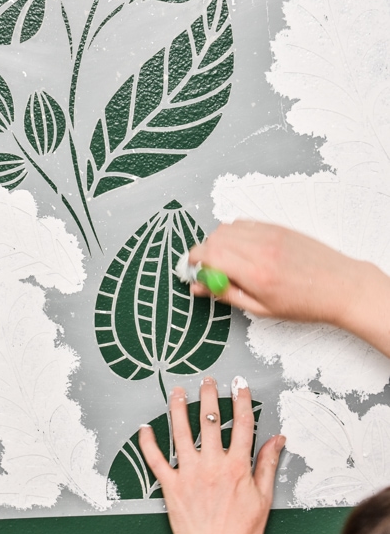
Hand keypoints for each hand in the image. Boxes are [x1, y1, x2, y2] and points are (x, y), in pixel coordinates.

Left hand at [139, 376, 284, 533]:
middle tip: (207, 381)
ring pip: (181, 433)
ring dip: (178, 409)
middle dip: (208, 396)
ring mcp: (189, 474)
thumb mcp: (263, 499)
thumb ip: (268, 465)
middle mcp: (212, 465)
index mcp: (237, 467)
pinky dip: (148, 443)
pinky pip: (155, 460)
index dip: (241, 400)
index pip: (241, 424)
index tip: (239, 384)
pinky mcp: (170, 486)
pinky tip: (144, 428)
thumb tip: (278, 440)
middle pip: (209, 421)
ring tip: (177, 391)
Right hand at [188, 220, 367, 326]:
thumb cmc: (306, 303)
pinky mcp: (278, 227)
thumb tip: (201, 286)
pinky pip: (245, 223)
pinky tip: (244, 251)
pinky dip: (236, 234)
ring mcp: (271, 234)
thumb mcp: (262, 309)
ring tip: (228, 261)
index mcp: (256, 274)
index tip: (192, 270)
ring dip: (219, 242)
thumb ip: (227, 294)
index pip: (210, 256)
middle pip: (214, 239)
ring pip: (227, 228)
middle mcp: (261, 249)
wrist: (341, 286)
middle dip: (204, 253)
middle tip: (208, 269)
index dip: (194, 261)